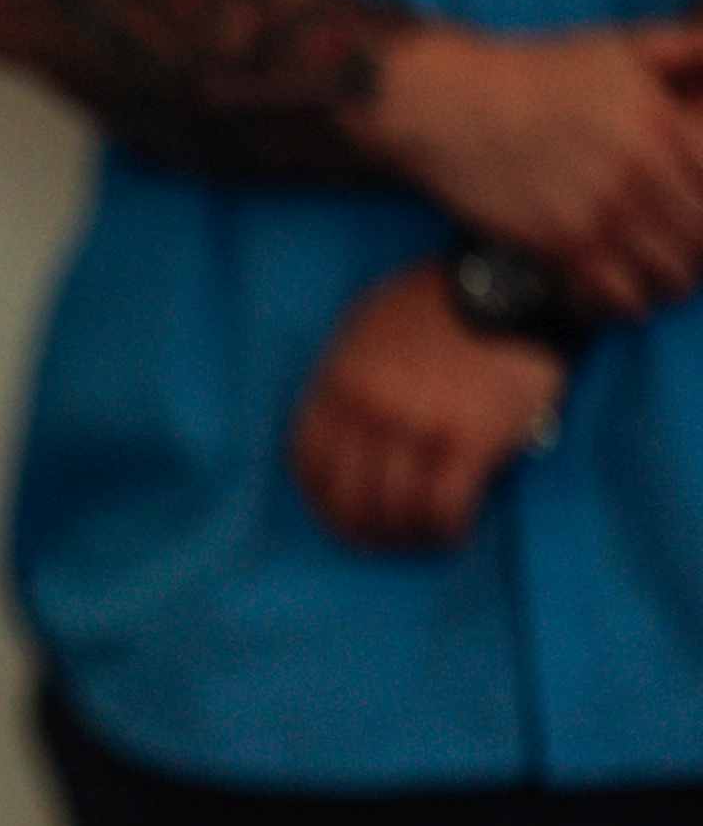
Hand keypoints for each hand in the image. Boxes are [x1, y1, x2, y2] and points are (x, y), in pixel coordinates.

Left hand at [292, 261, 565, 547]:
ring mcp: (419, 424)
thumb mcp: (368, 331)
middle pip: (351, 498)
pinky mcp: (470, 438)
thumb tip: (344, 439)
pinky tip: (454, 532)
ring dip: (408, 536)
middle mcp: (371, 408)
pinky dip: (446, 530)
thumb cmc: (439, 306)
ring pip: (396, 510)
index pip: (309, 465)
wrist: (515, 284)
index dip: (324, 503)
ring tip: (424, 538)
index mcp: (340, 383)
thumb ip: (349, 382)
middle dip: (366, 531)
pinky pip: (444, 508)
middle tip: (388, 541)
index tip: (342, 518)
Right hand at [371, 23, 702, 316]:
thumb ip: (679, 53)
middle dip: (698, 252)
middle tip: (687, 257)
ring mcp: (599, 213)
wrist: (452, 109)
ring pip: (666, 270)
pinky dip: (628, 303)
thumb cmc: (532, 76)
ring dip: (670, 281)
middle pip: (699, 234)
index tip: (696, 215)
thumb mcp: (619, 49)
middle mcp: (639, 173)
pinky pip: (614, 293)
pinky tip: (627, 300)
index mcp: (662, 124)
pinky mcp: (558, 245)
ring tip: (664, 282)